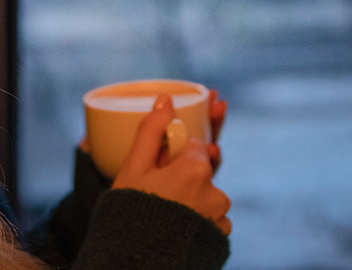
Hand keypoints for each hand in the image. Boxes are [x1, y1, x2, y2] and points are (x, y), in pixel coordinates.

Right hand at [112, 93, 231, 234]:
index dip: (175, 154)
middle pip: (201, 171)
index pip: (194, 147)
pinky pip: (210, 217)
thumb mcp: (135, 167)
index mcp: (197, 169)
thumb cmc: (130, 212)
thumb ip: (152, 130)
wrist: (134, 262)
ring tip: (162, 212)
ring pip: (206, 195)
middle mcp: (217, 193)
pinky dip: (196, 217)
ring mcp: (221, 218)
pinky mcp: (221, 238)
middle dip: (183, 175)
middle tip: (159, 192)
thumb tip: (166, 98)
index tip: (159, 166)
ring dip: (190, 197)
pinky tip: (174, 226)